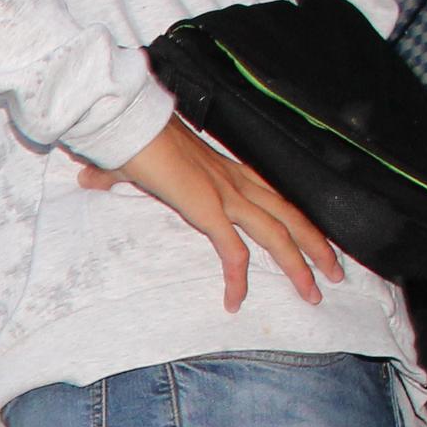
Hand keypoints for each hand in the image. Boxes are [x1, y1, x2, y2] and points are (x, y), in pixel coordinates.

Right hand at [83, 119, 341, 310]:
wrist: (127, 124)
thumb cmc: (128, 138)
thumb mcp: (127, 163)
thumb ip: (114, 175)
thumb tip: (90, 177)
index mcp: (224, 170)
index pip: (272, 197)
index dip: (295, 220)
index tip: (309, 242)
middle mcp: (234, 182)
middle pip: (289, 216)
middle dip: (316, 246)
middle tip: (335, 273)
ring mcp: (224, 195)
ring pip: (277, 234)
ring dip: (299, 265)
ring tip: (314, 293)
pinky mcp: (208, 209)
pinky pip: (232, 253)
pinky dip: (237, 279)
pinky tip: (235, 301)